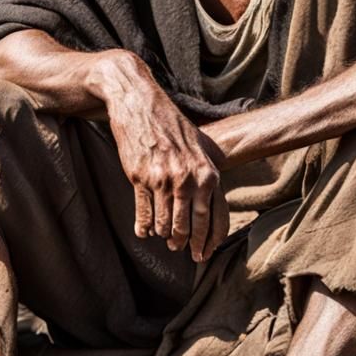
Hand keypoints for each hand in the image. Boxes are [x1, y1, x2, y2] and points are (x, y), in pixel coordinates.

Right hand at [101, 56, 229, 262]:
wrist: (139, 103)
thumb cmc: (171, 123)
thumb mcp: (199, 145)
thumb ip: (208, 172)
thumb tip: (214, 199)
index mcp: (208, 172)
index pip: (215, 217)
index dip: (211, 240)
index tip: (206, 252)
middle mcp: (188, 179)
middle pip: (190, 225)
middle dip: (187, 244)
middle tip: (183, 251)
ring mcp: (163, 180)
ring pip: (166, 223)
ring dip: (165, 235)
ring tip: (165, 240)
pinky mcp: (140, 178)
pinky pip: (144, 213)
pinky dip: (144, 226)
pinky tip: (144, 231)